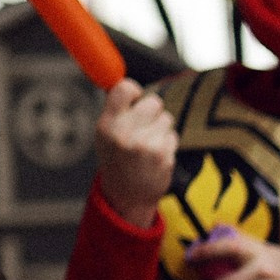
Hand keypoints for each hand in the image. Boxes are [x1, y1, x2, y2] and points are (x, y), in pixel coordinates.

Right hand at [95, 79, 177, 226]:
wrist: (127, 196)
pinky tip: (156, 156)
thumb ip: (117, 110)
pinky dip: (168, 143)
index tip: (136, 99)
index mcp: (107, 125)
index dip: (135, 90)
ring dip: (161, 128)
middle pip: (153, 101)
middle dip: (152, 112)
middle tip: (144, 127)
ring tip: (148, 144)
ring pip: (166, 118)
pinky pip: (173, 135)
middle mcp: (124, 134)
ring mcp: (145, 145)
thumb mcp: (106, 134)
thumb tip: (129, 83)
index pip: (124, 88)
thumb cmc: (118, 160)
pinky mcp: (163, 155)